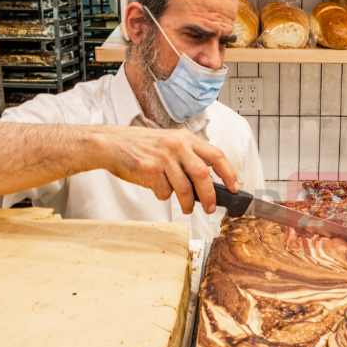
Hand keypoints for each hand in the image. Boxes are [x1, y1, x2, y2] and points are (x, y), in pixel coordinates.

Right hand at [99, 125, 238, 214]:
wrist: (111, 145)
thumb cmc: (140, 146)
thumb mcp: (168, 143)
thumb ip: (187, 157)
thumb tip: (206, 182)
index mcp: (185, 138)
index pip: (216, 155)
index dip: (229, 173)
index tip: (235, 187)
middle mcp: (177, 146)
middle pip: (203, 175)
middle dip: (210, 195)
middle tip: (211, 207)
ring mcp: (163, 158)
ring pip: (184, 188)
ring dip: (187, 203)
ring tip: (186, 208)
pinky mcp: (150, 170)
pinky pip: (164, 192)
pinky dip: (163, 195)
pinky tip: (157, 189)